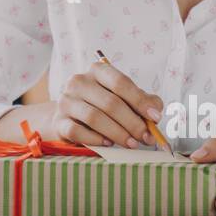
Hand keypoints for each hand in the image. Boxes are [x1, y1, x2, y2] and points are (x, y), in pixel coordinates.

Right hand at [49, 59, 163, 147]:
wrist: (69, 116)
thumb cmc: (102, 105)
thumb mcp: (123, 98)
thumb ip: (143, 100)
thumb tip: (156, 110)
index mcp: (98, 71)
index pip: (120, 82)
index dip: (140, 100)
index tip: (155, 117)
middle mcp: (79, 82)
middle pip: (110, 103)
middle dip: (132, 123)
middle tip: (146, 138)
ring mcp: (66, 101)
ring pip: (94, 117)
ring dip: (118, 133)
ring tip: (132, 144)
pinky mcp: (58, 121)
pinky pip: (77, 131)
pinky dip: (95, 139)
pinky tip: (108, 143)